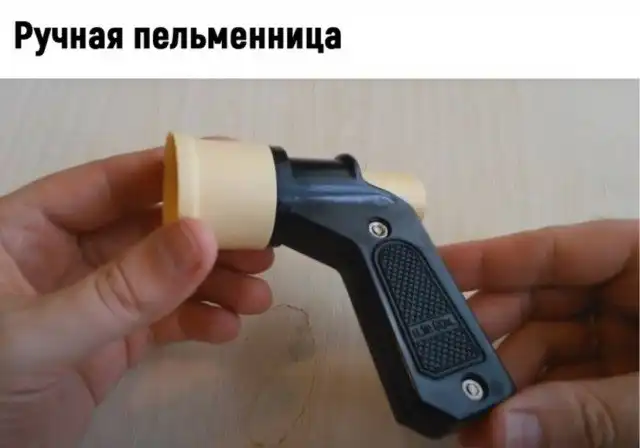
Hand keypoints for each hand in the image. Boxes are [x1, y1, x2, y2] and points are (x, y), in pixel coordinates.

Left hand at [0, 146, 273, 446]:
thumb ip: (125, 287)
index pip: (107, 185)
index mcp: (28, 229)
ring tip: (258, 294)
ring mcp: (94, 300)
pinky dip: (200, 322)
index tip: (229, 171)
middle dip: (207, 236)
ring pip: (165, 276)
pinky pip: (165, 320)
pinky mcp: (113, 341)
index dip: (168, 173)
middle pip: (149, 229)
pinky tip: (228, 327)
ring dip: (215, 282)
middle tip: (261, 241)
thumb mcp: (47, 332)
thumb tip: (204, 235)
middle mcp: (65, 256)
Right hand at [440, 220, 637, 446]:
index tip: (429, 271)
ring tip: (474, 421)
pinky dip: (533, 405)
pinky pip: (563, 381)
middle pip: (540, 300)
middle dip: (491, 338)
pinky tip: (502, 426)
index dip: (488, 259)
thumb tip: (494, 429)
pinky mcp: (618, 378)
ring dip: (507, 384)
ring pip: (545, 347)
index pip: (555, 250)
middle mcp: (627, 293)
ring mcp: (625, 338)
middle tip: (444, 368)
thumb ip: (583, 410)